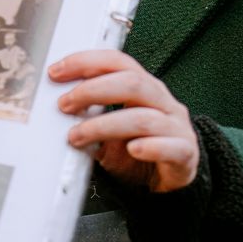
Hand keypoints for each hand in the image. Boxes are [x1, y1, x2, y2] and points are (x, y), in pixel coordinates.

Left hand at [48, 50, 197, 192]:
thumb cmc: (139, 150)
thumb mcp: (112, 130)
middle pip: (132, 82)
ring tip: (78, 136)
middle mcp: (161, 100)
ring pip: (143, 117)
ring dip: (105, 125)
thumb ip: (92, 118)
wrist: (171, 180)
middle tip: (65, 104)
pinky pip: (170, 146)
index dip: (87, 61)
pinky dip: (150, 147)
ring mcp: (176, 125)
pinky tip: (132, 150)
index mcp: (144, 86)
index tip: (57, 71)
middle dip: (93, 90)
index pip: (117, 62)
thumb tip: (62, 111)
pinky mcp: (185, 152)